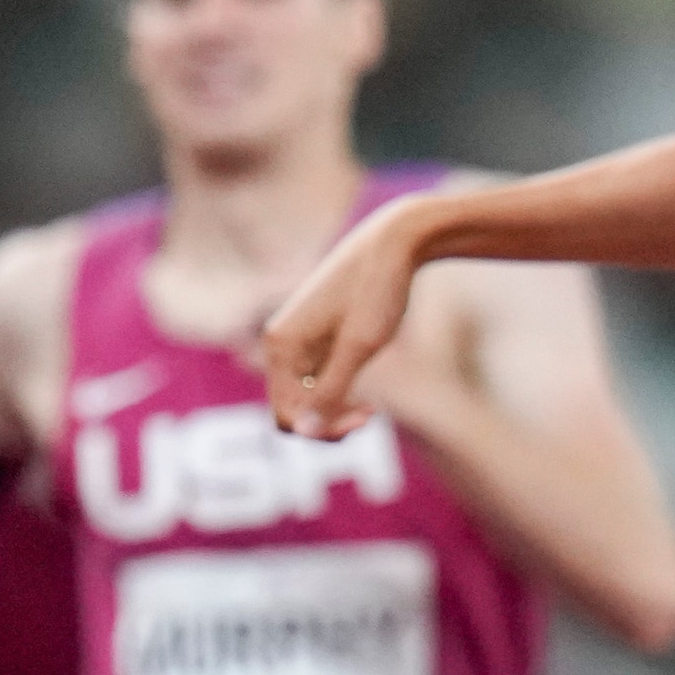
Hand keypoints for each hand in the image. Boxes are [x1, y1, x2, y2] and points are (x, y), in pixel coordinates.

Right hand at [264, 206, 431, 442]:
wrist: (395, 243)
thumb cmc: (379, 292)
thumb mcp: (360, 347)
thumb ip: (330, 391)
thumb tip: (301, 432)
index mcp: (280, 346)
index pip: (287, 417)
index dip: (323, 430)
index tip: (367, 416)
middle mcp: (279, 344)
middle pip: (291, 411)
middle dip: (327, 423)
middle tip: (371, 416)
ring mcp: (296, 341)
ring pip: (304, 399)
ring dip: (333, 412)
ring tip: (370, 408)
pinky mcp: (315, 338)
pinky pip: (314, 382)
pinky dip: (337, 394)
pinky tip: (367, 393)